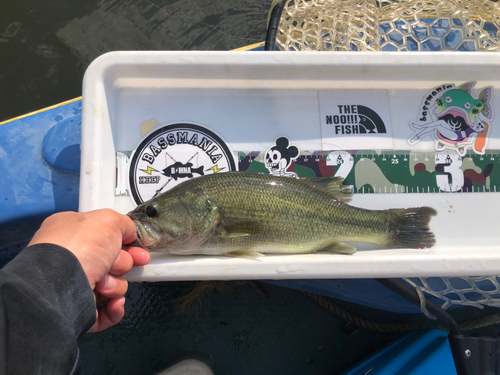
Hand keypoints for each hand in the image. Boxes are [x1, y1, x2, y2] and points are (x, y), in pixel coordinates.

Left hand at [28, 209, 150, 332]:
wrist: (61, 283)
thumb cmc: (80, 247)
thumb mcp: (108, 220)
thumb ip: (123, 224)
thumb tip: (130, 233)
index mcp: (72, 234)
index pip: (105, 238)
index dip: (126, 243)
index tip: (140, 249)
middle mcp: (72, 259)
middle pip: (112, 262)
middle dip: (122, 264)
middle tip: (120, 266)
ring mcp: (75, 286)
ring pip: (112, 286)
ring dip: (115, 285)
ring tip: (103, 283)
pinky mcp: (80, 310)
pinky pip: (107, 311)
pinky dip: (114, 307)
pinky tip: (113, 302)